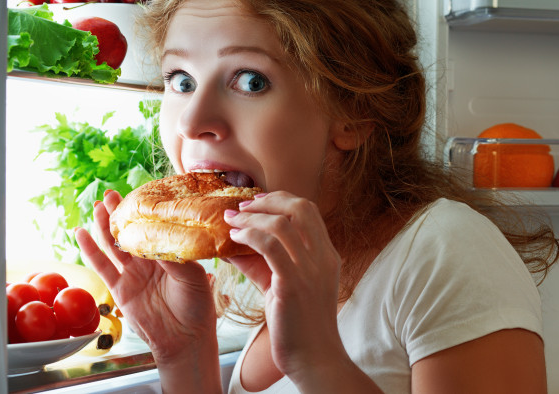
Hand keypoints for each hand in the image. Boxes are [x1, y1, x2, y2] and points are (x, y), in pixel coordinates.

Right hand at [74, 190, 217, 362]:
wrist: (186, 338)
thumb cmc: (197, 306)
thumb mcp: (192, 275)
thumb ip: (173, 256)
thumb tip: (158, 237)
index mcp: (170, 254)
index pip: (153, 227)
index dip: (143, 212)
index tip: (136, 194)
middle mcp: (150, 261)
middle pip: (131, 232)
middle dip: (120, 213)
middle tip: (110, 193)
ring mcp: (133, 274)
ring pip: (114, 245)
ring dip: (105, 226)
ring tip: (97, 206)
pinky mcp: (120, 289)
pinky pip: (102, 266)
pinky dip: (90, 249)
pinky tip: (81, 233)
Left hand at [224, 191, 344, 381]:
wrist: (314, 358)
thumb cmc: (299, 325)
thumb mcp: (285, 286)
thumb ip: (264, 263)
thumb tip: (234, 245)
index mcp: (327, 255)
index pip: (309, 210)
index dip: (281, 199)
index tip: (256, 202)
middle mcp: (323, 257)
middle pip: (300, 207)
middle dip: (268, 200)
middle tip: (242, 207)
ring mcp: (310, 269)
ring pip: (281, 223)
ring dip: (251, 217)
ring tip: (231, 221)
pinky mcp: (293, 284)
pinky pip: (270, 246)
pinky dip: (249, 236)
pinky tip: (234, 240)